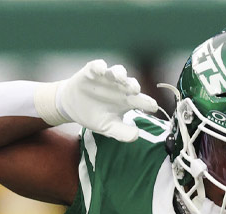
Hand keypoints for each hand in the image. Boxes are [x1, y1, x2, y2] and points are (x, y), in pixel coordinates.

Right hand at [36, 59, 159, 140]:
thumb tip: (136, 135)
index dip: (148, 102)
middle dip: (133, 85)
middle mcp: (120, 87)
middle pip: (130, 83)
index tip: (153, 107)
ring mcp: (107, 78)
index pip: (141, 100)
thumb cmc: (95, 116)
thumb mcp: (108, 127)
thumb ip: (122, 132)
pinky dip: (99, 66)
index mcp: (127, 101)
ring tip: (120, 78)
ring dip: (119, 73)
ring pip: (117, 71)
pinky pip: (97, 66)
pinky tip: (101, 70)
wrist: (72, 106)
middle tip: (135, 90)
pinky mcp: (92, 71)